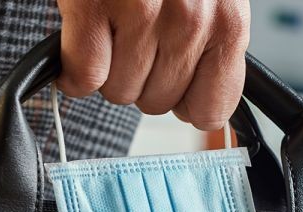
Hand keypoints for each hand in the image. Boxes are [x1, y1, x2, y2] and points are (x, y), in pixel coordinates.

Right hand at [56, 0, 249, 130]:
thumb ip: (213, 47)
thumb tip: (203, 109)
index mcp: (226, 22)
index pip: (212, 108)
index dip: (187, 101)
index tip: (175, 82)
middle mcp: (190, 20)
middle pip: (159, 102)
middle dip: (144, 77)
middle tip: (137, 36)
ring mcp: (142, 13)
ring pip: (120, 91)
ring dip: (110, 68)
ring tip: (113, 26)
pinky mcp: (94, 5)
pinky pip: (85, 75)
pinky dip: (75, 68)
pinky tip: (84, 39)